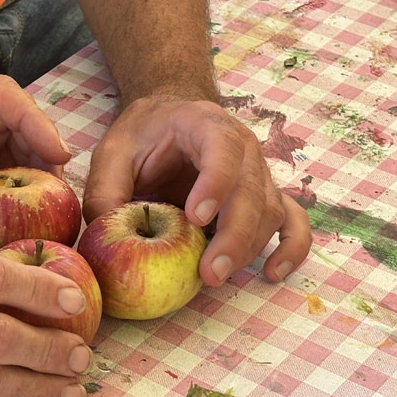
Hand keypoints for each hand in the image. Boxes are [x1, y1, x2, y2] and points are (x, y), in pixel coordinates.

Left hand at [83, 94, 311, 285]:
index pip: (223, 148)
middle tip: (209, 271)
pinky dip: (291, 248)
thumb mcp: (113, 152)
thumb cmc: (142, 135)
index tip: (196, 218)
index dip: (216, 183)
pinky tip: (272, 272)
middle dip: (233, 235)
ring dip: (248, 248)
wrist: (168, 120)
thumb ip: (105, 189)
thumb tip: (103, 234)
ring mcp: (258, 174)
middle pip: (252, 190)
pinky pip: (292, 222)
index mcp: (205, 125)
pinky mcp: (264, 199)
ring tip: (214, 277)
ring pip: (269, 212)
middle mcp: (243, 148)